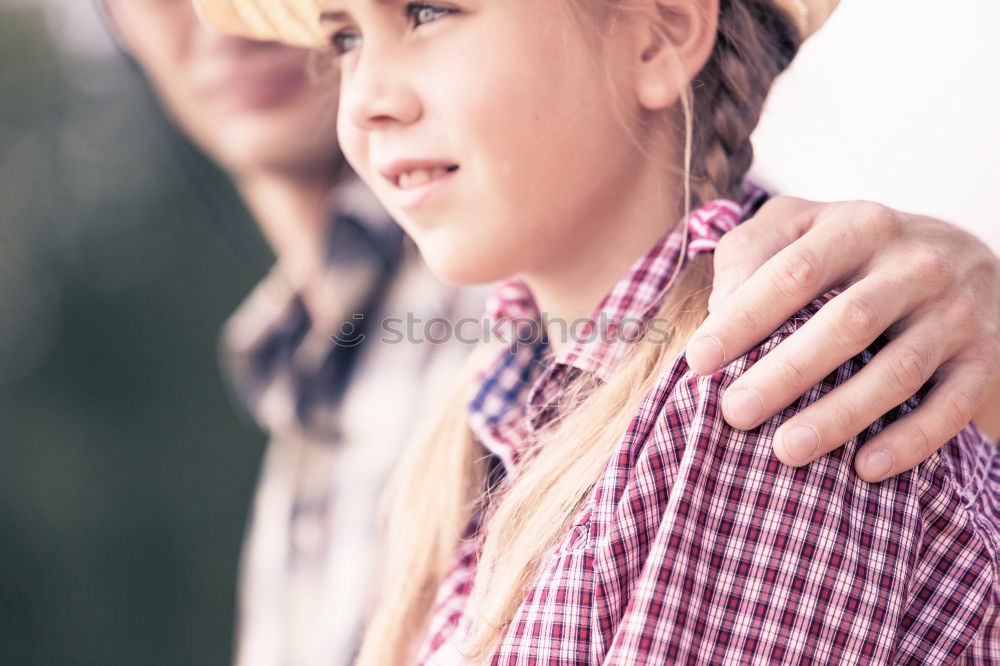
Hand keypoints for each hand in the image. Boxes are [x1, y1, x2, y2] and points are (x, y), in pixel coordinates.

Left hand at [684, 196, 999, 480]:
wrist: (969, 265)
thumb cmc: (853, 254)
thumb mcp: (801, 227)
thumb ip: (752, 251)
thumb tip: (720, 307)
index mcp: (861, 226)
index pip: (795, 271)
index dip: (744, 317)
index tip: (699, 361)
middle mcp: (916, 265)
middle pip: (848, 322)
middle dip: (787, 372)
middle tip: (736, 412)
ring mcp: (956, 314)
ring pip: (898, 370)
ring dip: (840, 415)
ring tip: (786, 450)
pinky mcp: (984, 361)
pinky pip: (950, 406)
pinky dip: (910, 441)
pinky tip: (865, 468)